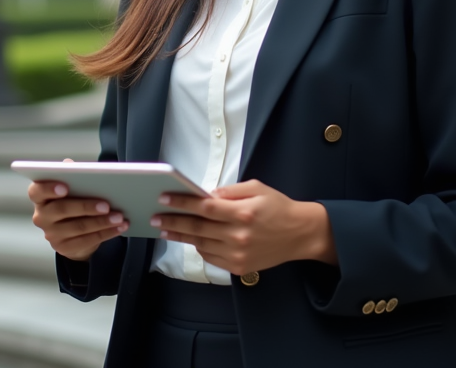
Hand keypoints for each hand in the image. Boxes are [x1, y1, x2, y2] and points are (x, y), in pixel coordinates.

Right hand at [28, 159, 128, 260]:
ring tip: (119, 217)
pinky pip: (87, 241)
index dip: (48, 188)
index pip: (36, 191)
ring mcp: (51, 234)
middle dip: (86, 207)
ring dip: (102, 222)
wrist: (71, 233)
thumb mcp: (71, 188)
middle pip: (61, 210)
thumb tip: (69, 163)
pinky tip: (119, 228)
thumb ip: (70, 175)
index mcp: (40, 197)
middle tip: (106, 205)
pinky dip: (106, 233)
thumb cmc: (71, 202)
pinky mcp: (64, 248)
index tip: (65, 186)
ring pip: (78, 227)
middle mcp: (41, 216)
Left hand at [150, 179, 337, 275]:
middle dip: (173, 221)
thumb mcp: (256, 188)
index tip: (163, 198)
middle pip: (197, 228)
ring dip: (182, 236)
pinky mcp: (239, 267)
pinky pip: (211, 257)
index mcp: (243, 213)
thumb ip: (229, 192)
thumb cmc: (278, 207)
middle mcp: (239, 235)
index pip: (204, 207)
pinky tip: (191, 239)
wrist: (300, 234)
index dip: (181, 202)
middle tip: (155, 217)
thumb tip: (205, 195)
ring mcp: (238, 254)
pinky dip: (199, 248)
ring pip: (201, 244)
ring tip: (166, 228)